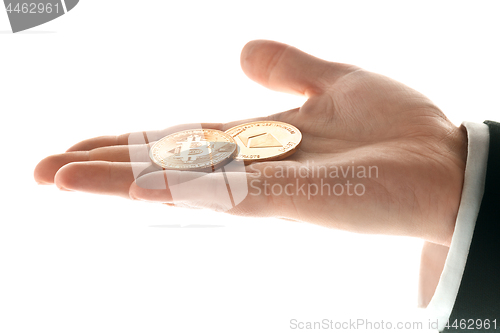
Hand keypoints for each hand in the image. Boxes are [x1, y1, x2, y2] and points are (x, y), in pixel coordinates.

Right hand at [34, 40, 466, 245]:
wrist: (447, 162)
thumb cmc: (398, 127)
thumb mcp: (333, 81)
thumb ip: (285, 68)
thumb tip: (241, 52)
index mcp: (257, 139)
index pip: (178, 140)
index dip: (129, 141)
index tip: (81, 143)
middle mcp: (250, 166)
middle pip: (164, 163)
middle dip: (103, 164)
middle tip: (43, 170)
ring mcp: (265, 187)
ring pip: (177, 183)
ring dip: (116, 180)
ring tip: (57, 179)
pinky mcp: (290, 201)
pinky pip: (217, 194)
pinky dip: (169, 189)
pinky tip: (124, 185)